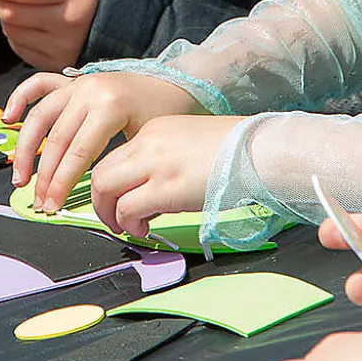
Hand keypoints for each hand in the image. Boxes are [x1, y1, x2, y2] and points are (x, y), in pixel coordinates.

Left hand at [0, 0, 105, 69]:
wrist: (122, 15)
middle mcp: (69, 22)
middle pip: (14, 14)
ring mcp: (63, 46)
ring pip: (13, 32)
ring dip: (5, 18)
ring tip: (15, 6)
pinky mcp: (57, 62)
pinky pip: (20, 48)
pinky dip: (16, 34)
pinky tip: (27, 23)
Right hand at [4, 72, 208, 211]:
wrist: (175, 81)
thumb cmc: (166, 113)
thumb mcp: (147, 140)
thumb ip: (117, 164)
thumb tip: (96, 197)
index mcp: (109, 106)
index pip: (76, 153)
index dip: (61, 183)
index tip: (52, 204)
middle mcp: (88, 91)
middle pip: (55, 140)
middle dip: (44, 176)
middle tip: (39, 201)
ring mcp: (77, 83)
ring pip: (40, 117)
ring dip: (25, 149)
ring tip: (20, 175)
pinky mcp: (72, 80)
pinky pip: (38, 85)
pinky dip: (20, 99)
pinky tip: (9, 118)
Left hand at [90, 113, 238, 236]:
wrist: (260, 150)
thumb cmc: (236, 152)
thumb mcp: (190, 146)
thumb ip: (164, 164)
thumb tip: (149, 196)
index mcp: (154, 130)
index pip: (116, 157)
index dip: (115, 185)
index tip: (122, 202)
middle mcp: (148, 143)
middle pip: (101, 171)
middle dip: (101, 201)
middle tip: (114, 219)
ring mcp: (155, 164)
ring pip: (105, 187)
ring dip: (109, 214)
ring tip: (127, 227)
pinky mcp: (166, 188)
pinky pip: (128, 207)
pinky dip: (128, 223)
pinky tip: (143, 230)